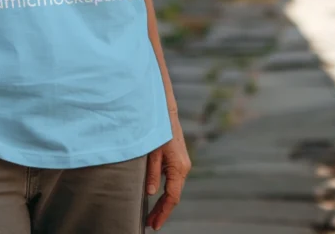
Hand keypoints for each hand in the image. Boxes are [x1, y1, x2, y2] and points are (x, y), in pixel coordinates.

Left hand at [145, 111, 191, 229]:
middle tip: (151, 223)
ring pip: (175, 189)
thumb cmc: (158, 130)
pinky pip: (174, 180)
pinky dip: (166, 191)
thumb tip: (151, 193)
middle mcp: (184, 168)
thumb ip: (152, 173)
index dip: (163, 212)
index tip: (154, 224)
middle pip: (174, 196)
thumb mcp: (152, 152)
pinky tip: (157, 197)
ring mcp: (183, 164)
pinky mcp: (180, 160)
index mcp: (178, 168)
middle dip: (163, 211)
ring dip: (164, 202)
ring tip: (152, 214)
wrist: (166, 112)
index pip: (172, 197)